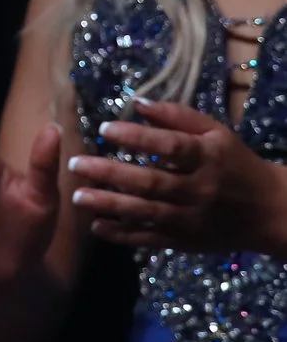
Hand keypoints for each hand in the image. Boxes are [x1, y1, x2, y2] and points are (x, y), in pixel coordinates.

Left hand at [69, 100, 286, 252]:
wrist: (269, 211)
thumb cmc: (235, 163)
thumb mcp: (216, 133)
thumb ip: (178, 116)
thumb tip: (137, 102)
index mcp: (208, 157)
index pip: (171, 146)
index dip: (138, 137)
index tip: (105, 128)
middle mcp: (200, 189)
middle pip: (152, 182)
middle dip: (111, 174)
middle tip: (75, 164)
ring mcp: (192, 218)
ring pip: (147, 212)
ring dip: (110, 205)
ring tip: (78, 196)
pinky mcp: (186, 240)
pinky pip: (151, 238)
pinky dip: (123, 235)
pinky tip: (97, 227)